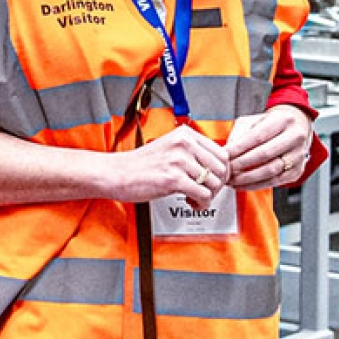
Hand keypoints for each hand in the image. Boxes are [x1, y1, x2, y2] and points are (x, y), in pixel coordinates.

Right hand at [101, 123, 230, 207]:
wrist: (116, 173)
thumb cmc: (140, 164)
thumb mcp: (169, 148)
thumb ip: (192, 152)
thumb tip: (218, 167)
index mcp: (184, 134)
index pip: (222, 153)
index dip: (221, 172)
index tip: (213, 180)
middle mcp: (183, 144)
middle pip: (222, 169)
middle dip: (217, 185)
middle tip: (205, 191)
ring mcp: (178, 161)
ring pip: (214, 184)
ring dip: (208, 196)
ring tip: (194, 197)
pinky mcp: (173, 179)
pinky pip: (203, 195)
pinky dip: (201, 204)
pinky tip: (190, 202)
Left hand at [226, 105, 313, 189]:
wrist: (296, 129)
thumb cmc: (268, 124)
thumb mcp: (253, 121)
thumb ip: (239, 133)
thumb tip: (227, 152)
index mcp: (283, 120)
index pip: (258, 136)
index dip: (239, 147)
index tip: (224, 154)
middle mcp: (295, 138)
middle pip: (265, 154)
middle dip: (242, 163)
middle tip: (226, 169)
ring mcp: (299, 156)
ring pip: (271, 170)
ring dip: (247, 178)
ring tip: (231, 180)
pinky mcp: (298, 171)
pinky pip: (275, 181)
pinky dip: (256, 185)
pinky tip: (241, 185)